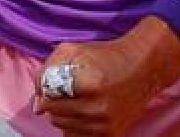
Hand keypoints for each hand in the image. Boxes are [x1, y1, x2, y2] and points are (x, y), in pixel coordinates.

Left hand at [34, 17, 179, 136]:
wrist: (143, 68)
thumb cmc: (106, 56)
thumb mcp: (73, 50)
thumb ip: (47, 71)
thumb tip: (36, 105)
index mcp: (89, 83)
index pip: (47, 93)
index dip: (46, 86)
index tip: (54, 81)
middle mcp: (97, 107)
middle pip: (52, 111)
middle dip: (52, 99)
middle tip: (66, 88)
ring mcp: (105, 124)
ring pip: (61, 125)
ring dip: (62, 112)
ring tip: (77, 97)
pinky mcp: (111, 134)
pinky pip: (77, 134)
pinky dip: (75, 123)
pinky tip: (84, 109)